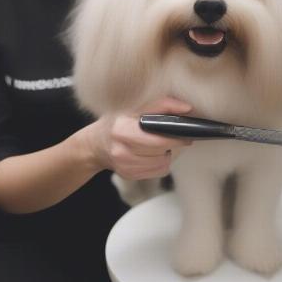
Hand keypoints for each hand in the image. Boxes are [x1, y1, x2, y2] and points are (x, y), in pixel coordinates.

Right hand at [78, 97, 192, 179]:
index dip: (176, 134)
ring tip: (160, 142)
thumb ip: (160, 105)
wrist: (94, 144)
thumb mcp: (132, 107)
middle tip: (179, 135)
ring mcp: (125, 166)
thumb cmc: (116, 121)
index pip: (158, 138)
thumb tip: (186, 109)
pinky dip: (161, 162)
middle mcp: (121, 150)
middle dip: (174, 142)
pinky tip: (153, 153)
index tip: (187, 129)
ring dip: (168, 153)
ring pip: (163, 162)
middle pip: (161, 150)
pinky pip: (158, 171)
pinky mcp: (129, 175)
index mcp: (121, 129)